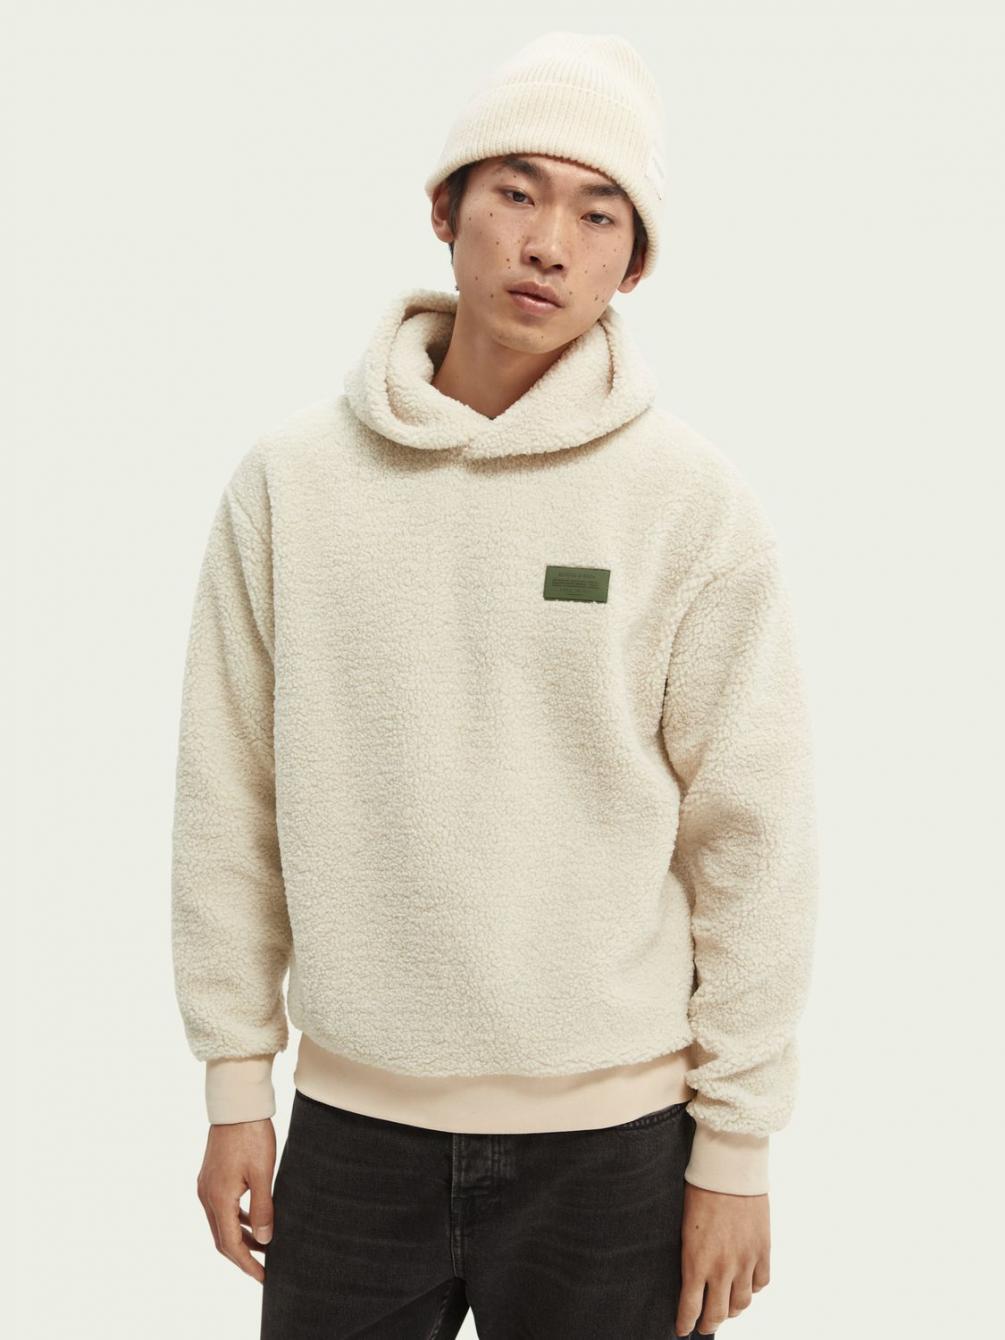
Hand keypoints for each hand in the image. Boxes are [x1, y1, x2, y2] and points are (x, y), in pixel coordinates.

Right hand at [196, 1117, 276, 1283]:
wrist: (236, 1104)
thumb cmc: (252, 1135)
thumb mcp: (263, 1173)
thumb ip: (263, 1208)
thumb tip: (265, 1240)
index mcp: (218, 1198)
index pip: (230, 1245)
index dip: (247, 1264)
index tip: (264, 1277)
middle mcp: (207, 1195)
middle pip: (222, 1238)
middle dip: (243, 1256)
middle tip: (264, 1269)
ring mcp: (206, 1185)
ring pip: (222, 1223)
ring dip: (241, 1237)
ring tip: (264, 1246)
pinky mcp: (211, 1176)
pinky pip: (222, 1207)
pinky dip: (237, 1219)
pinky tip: (254, 1219)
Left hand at [675, 1181, 770, 1334]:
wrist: (729, 1170)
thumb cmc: (699, 1191)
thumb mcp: (684, 1226)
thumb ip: (690, 1254)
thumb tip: (690, 1273)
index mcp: (696, 1261)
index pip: (690, 1307)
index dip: (686, 1323)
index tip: (683, 1330)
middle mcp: (722, 1268)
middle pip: (718, 1313)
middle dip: (709, 1323)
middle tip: (704, 1325)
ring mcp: (745, 1261)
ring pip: (741, 1303)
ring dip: (732, 1310)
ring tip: (726, 1309)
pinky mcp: (763, 1251)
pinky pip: (760, 1283)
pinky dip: (753, 1289)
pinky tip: (746, 1286)